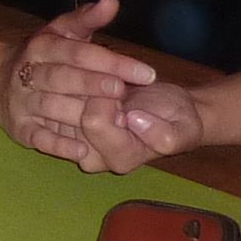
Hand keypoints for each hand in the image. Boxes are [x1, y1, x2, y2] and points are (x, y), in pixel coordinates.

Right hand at [0, 0, 159, 167]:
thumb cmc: (41, 57)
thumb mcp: (60, 33)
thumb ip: (87, 20)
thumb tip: (113, 1)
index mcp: (41, 46)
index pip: (78, 52)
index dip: (111, 61)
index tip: (146, 73)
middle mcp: (28, 72)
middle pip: (62, 78)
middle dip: (94, 84)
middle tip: (124, 92)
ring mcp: (21, 102)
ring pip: (51, 107)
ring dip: (81, 114)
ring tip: (114, 121)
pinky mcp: (19, 128)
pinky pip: (39, 137)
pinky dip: (59, 144)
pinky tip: (83, 149)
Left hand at [68, 81, 205, 174]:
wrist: (167, 109)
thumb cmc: (176, 119)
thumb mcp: (185, 129)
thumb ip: (165, 135)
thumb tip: (134, 120)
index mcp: (119, 159)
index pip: (94, 121)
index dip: (109, 99)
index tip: (125, 93)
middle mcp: (89, 155)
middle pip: (71, 111)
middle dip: (90, 91)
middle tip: (113, 89)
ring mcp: (72, 140)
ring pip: (59, 100)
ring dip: (78, 85)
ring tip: (103, 85)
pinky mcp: (61, 124)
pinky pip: (55, 96)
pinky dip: (71, 82)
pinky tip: (90, 80)